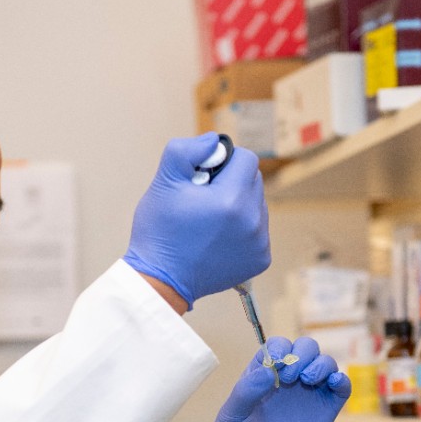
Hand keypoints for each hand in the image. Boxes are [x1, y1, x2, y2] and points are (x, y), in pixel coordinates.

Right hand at [121, 133, 270, 307]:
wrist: (161, 280)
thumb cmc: (160, 231)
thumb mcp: (164, 181)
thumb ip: (187, 150)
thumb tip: (215, 141)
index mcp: (232, 200)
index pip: (246, 159)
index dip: (223, 161)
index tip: (203, 178)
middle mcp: (252, 221)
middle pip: (253, 181)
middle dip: (231, 182)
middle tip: (203, 200)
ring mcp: (259, 243)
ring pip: (257, 205)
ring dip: (238, 204)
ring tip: (210, 221)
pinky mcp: (260, 259)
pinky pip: (258, 229)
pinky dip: (242, 228)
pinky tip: (218, 238)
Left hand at [206, 337, 351, 421]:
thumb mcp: (232, 414)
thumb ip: (247, 390)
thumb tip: (270, 371)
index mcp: (263, 374)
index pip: (279, 346)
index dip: (281, 349)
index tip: (276, 365)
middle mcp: (288, 379)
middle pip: (306, 348)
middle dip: (303, 353)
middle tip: (293, 375)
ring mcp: (307, 395)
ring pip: (325, 363)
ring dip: (321, 364)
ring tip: (308, 380)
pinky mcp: (324, 412)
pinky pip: (341, 388)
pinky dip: (342, 380)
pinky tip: (335, 382)